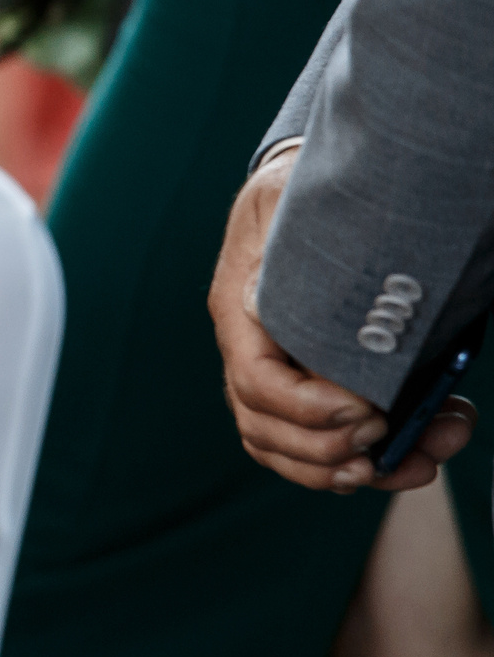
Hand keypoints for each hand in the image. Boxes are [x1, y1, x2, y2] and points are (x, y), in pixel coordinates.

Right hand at [208, 148, 474, 490]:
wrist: (297, 186)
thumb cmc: (304, 189)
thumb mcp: (303, 199)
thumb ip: (319, 240)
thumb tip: (362, 284)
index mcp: (241, 304)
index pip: (255, 380)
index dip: (309, 409)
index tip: (369, 410)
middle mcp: (247, 346)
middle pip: (264, 427)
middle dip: (330, 451)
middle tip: (391, 440)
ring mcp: (268, 368)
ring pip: (279, 446)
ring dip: (343, 471)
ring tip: (414, 463)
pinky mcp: (297, 382)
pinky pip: (300, 445)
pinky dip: (342, 468)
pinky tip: (396, 463)